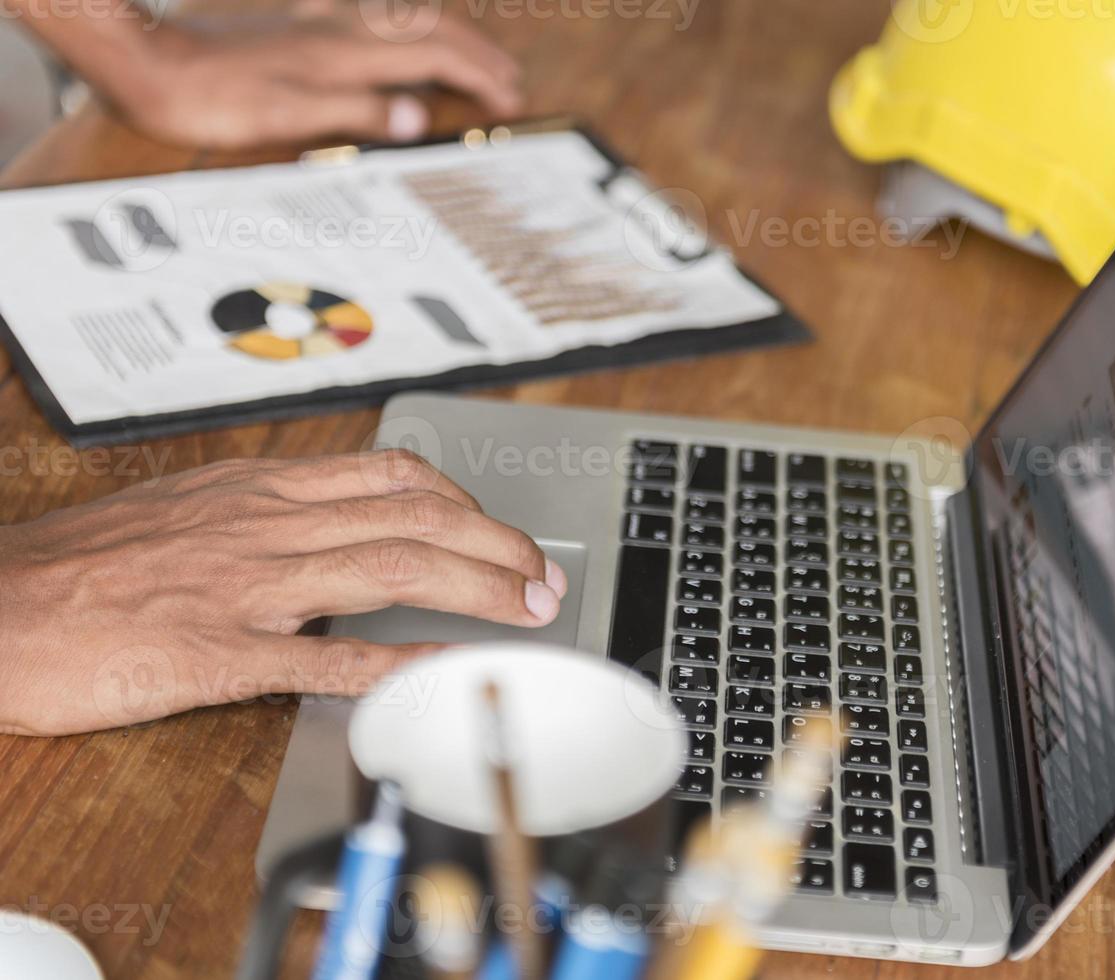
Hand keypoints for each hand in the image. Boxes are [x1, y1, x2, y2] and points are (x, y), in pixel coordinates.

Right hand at [0, 450, 567, 736]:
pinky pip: (331, 654)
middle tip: (544, 574)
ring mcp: (247, 585)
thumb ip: (258, 518)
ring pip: (394, 567)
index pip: (391, 476)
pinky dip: (402, 661)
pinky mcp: (220, 651)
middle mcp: (264, 525)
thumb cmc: (74, 569)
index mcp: (255, 490)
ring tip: (529, 608)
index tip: (500, 529)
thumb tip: (326, 527)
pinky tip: (446, 670)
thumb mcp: (181, 514)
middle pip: (415, 517)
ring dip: (478, 587)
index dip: (465, 502)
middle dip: (498, 544)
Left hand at [109, 7, 522, 148]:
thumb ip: (357, 114)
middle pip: (431, 28)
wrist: (149, 62)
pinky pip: (377, 18)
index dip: (480, 77)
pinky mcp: (302, 22)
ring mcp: (321, 20)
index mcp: (344, 52)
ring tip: (477, 61)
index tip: (510, 100)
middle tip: (511, 83)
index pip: (435, 56)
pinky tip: (407, 41)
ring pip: (407, 17)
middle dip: (479, 54)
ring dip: (451, 37)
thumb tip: (418, 118)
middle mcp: (339, 26)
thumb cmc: (211, 97)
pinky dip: (411, 31)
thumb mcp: (286, 116)